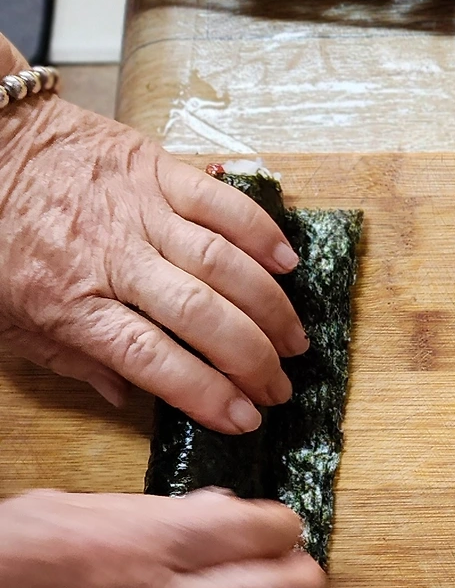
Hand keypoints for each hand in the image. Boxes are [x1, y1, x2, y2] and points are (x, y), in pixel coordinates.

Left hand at [0, 43, 306, 433]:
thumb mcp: (11, 320)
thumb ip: (71, 362)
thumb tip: (128, 399)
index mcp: (70, 304)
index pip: (153, 359)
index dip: (207, 394)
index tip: (245, 418)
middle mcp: (112, 259)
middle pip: (202, 315)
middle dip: (253, 359)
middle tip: (279, 387)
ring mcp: (139, 210)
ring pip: (223, 263)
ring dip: (269, 307)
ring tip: (293, 340)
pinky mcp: (155, 169)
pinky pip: (221, 202)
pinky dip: (261, 232)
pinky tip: (288, 264)